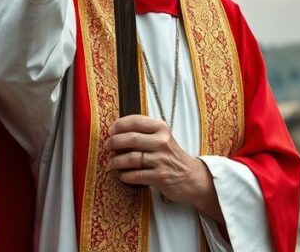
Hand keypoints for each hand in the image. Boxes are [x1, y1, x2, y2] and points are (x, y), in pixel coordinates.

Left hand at [105, 115, 221, 220]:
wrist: (192, 176)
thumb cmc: (172, 156)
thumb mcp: (163, 138)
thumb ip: (144, 133)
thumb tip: (117, 133)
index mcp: (162, 129)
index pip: (137, 121)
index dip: (120, 125)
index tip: (111, 130)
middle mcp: (162, 142)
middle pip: (131, 139)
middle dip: (114, 142)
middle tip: (108, 146)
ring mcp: (161, 160)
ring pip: (131, 158)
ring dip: (116, 161)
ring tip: (111, 162)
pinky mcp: (159, 177)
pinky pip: (135, 175)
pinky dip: (124, 176)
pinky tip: (122, 175)